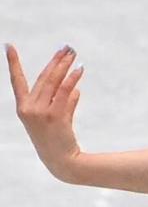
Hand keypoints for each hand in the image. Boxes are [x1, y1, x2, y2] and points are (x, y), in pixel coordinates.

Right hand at [5, 43, 84, 181]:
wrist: (62, 160)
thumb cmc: (58, 140)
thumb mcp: (57, 118)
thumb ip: (65, 102)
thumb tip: (75, 88)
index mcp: (23, 108)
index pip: (17, 81)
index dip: (13, 63)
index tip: (9, 46)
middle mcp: (28, 108)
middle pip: (43, 78)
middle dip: (55, 61)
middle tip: (66, 48)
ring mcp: (41, 112)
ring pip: (53, 82)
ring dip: (65, 65)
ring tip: (74, 54)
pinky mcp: (55, 116)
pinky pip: (64, 92)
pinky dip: (72, 79)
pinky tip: (79, 69)